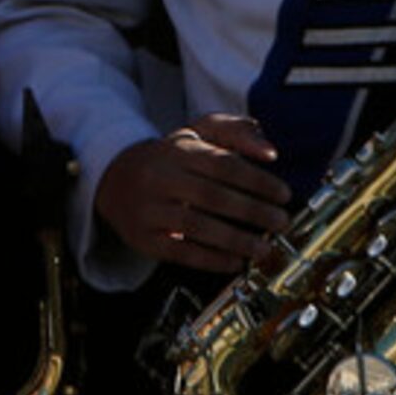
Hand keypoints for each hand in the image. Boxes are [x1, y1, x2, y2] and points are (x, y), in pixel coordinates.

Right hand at [95, 115, 291, 273]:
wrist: (112, 178)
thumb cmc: (169, 158)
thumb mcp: (196, 133)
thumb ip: (235, 132)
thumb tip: (270, 152)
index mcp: (177, 150)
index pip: (222, 164)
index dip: (257, 181)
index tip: (283, 194)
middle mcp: (160, 178)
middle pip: (212, 196)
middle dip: (253, 211)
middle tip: (281, 222)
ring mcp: (148, 210)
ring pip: (196, 226)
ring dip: (236, 240)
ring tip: (265, 248)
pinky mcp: (143, 238)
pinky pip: (180, 252)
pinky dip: (211, 259)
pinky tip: (235, 262)